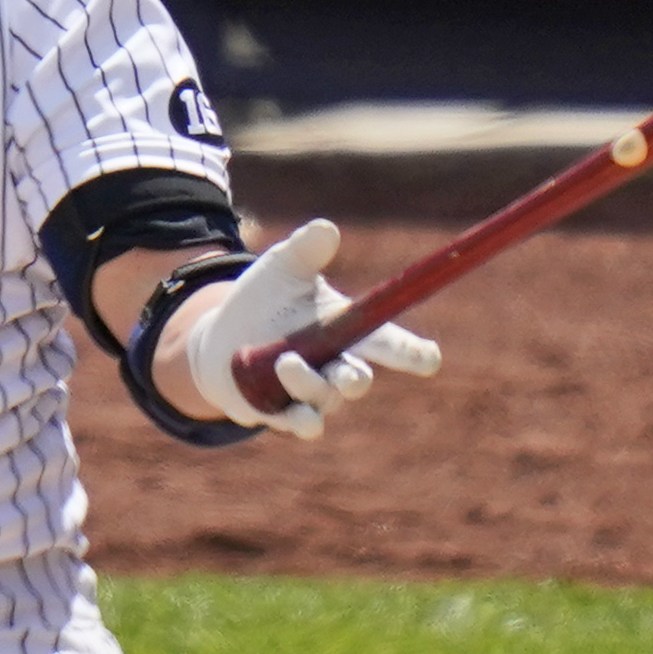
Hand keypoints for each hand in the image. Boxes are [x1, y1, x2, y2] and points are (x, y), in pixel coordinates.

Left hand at [170, 219, 439, 439]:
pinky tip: (297, 416)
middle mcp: (336, 366)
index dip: (413, 353)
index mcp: (346, 330)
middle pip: (359, 380)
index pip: (388, 343)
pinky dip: (302, 421)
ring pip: (325, 398)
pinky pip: (304, 425)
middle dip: (356, 379)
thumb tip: (325, 228)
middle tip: (348, 375)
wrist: (222, 338)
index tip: (430, 359)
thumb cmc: (263, 299)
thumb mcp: (282, 268)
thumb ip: (305, 251)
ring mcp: (313, 394)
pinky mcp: (285, 415)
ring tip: (284, 362)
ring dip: (308, 383)